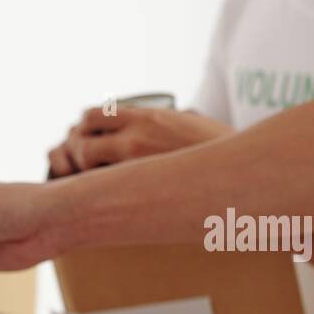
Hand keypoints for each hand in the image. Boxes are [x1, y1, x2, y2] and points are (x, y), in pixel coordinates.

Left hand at [47, 106, 232, 177]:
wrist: (241, 175)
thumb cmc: (218, 151)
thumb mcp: (191, 122)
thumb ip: (168, 118)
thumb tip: (170, 116)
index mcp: (147, 116)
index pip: (92, 114)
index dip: (82, 127)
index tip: (87, 140)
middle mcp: (136, 135)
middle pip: (79, 137)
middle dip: (73, 151)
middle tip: (81, 166)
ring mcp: (135, 163)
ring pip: (83, 161)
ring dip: (77, 171)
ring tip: (89, 184)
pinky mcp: (137, 189)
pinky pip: (98, 187)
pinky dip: (90, 191)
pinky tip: (98, 200)